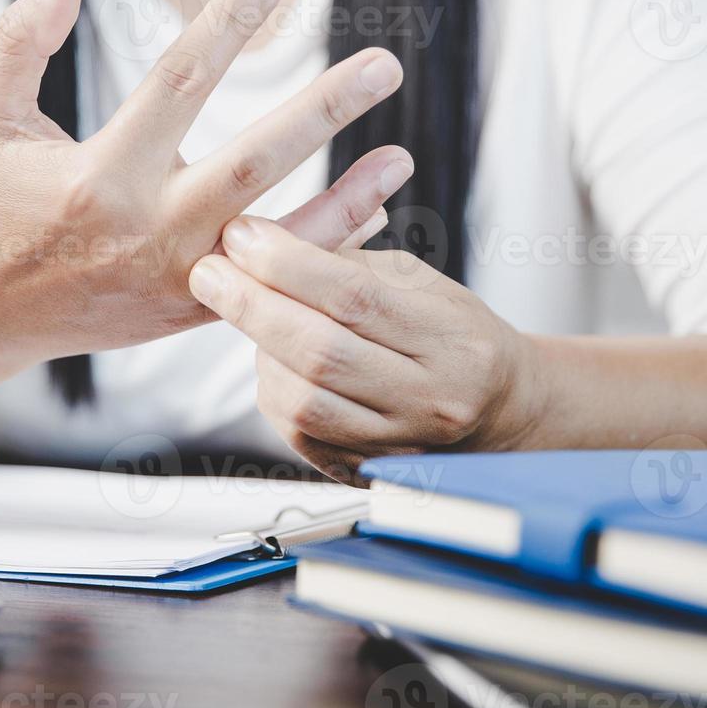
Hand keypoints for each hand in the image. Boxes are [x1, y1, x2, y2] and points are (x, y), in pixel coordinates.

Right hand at [0, 0, 412, 365]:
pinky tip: (372, 210)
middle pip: (252, 161)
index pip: (175, 84)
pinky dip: (323, 248)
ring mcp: (177, 277)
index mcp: (99, 175)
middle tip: (386, 64)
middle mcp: (147, 229)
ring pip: (279, 238)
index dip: (224, 24)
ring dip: (348, 196)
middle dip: (323, 112)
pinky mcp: (194, 309)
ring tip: (403, 154)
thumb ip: (20, 38)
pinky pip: (273, 282)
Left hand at [186, 216, 545, 482]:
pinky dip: (274, 389)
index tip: (241, 236)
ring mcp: (399, 444)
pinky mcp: (369, 471)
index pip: (355, 297)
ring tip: (245, 312)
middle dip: (252, 306)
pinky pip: (300, 432)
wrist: (499, 411)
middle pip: (321, 352)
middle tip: (208, 271)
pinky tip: (270, 359)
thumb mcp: (420, 282)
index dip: (288, 265)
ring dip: (258, 349)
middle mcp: (429, 398)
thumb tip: (266, 240)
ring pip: (304, 400)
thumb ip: (348, 262)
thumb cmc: (452, 334)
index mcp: (449, 339)